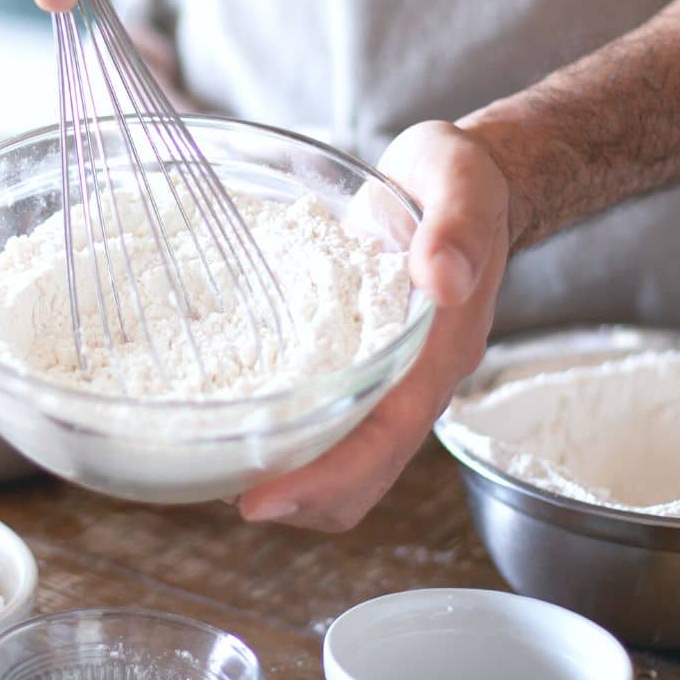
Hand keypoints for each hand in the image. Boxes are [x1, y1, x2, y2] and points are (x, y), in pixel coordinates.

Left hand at [236, 121, 511, 530]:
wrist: (464, 185)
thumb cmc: (459, 183)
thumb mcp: (461, 181)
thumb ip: (455, 228)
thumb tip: (441, 279)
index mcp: (439, 350)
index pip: (385, 438)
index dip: (325, 478)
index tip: (259, 499)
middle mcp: (414, 379)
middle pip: (360, 474)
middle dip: (295, 495)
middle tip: (215, 486)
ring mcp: (390, 378)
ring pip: (343, 461)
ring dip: (286, 477)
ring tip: (217, 463)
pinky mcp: (364, 365)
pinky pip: (328, 422)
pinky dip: (286, 438)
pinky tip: (238, 419)